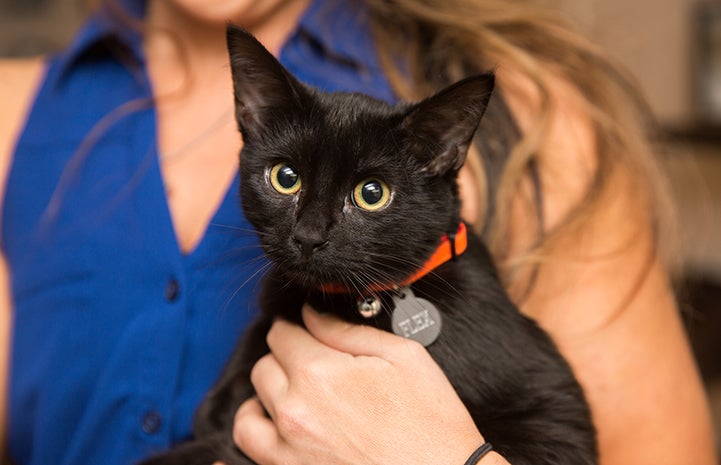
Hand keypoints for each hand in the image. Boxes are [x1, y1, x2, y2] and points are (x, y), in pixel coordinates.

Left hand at [232, 305, 502, 464]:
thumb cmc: (431, 422)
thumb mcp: (403, 357)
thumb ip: (348, 331)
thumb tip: (312, 314)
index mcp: (320, 372)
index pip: (281, 333)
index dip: (296, 327)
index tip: (307, 332)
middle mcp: (295, 409)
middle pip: (264, 365)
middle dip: (285, 358)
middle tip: (313, 364)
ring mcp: (288, 448)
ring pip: (250, 405)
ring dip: (268, 393)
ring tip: (293, 392)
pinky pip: (250, 444)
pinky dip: (256, 428)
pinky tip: (278, 423)